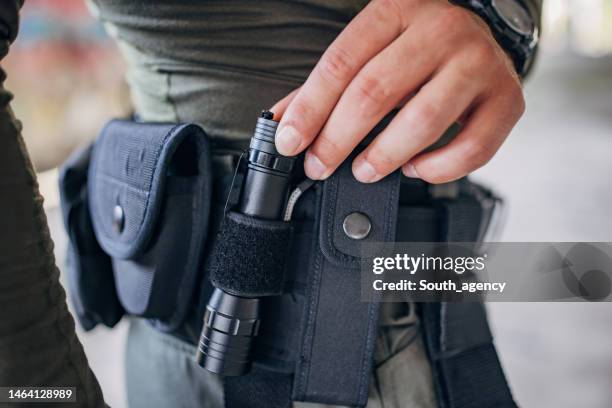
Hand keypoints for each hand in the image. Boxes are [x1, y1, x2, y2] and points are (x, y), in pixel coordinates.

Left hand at [272, 0, 524, 183]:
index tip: (290, 142)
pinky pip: (471, 148)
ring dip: (384, 157)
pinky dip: (437, 169)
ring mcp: (478, 64)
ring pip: (423, 122)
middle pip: (376, 92)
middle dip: (338, 139)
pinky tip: (415, 167)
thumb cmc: (416, 46)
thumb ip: (327, 85)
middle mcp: (441, 31)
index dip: (310, 109)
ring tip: (364, 170)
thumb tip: (282, 122)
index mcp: (397, 10)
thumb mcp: (369, 49)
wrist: (483, 30)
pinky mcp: (507, 100)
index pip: (342, 63)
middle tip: (320, 165)